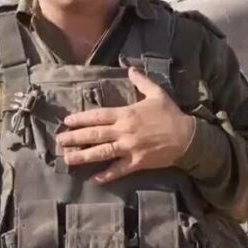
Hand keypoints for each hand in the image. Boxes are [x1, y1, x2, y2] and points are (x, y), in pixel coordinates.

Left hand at [56, 67, 194, 183]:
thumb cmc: (170, 114)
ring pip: (102, 152)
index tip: (66, 121)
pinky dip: (106, 175)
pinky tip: (93, 179)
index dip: (81, 118)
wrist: (188, 137)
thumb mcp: (157, 93)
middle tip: (59, 141)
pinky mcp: (137, 162)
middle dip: (75, 137)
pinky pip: (119, 170)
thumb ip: (142, 81)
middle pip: (95, 134)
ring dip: (83, 156)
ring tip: (67, 159)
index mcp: (126, 114)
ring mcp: (130, 148)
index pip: (98, 115)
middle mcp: (124, 131)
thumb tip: (131, 68)